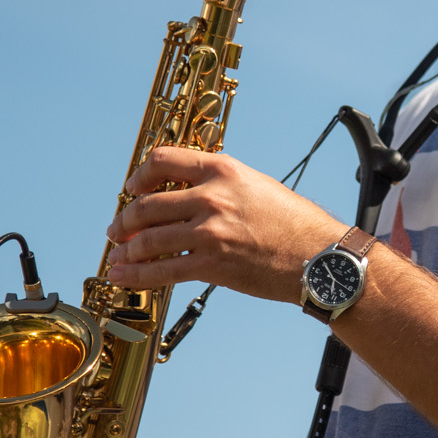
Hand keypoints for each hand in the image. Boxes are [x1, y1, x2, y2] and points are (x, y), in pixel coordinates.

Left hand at [106, 146, 340, 298]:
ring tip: (118, 255)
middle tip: (117, 230)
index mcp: (223, 170)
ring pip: (148, 239)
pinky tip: (123, 276)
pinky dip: (136, 275)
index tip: (132, 189)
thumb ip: (221, 184)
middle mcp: (212, 197)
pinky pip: (161, 271)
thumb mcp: (256, 185)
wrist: (319, 258)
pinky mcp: (211, 265)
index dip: (139, 176)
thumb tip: (187, 193)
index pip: (163, 160)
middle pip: (147, 204)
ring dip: (127, 249)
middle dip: (125, 220)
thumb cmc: (294, 223)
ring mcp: (210, 232)